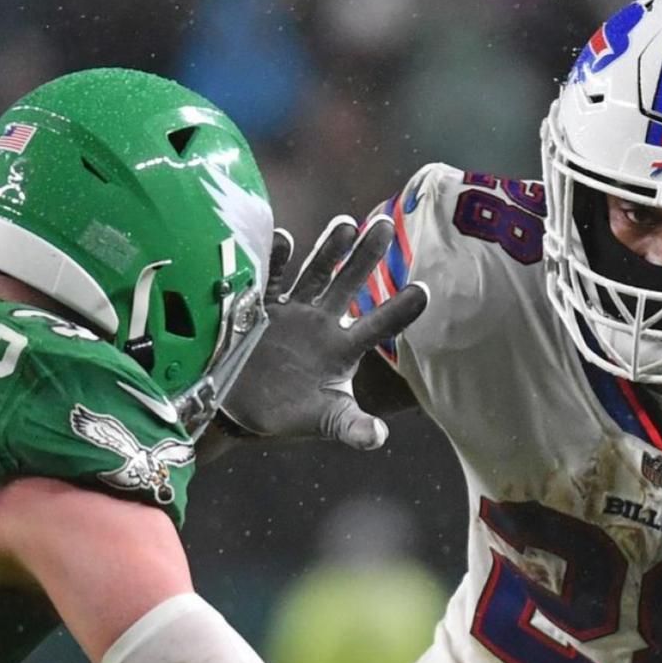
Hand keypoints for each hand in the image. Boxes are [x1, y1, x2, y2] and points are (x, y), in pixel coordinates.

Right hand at [218, 216, 429, 449]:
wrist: (239, 409)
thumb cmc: (291, 412)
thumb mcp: (324, 420)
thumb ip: (351, 426)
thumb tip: (377, 438)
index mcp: (343, 347)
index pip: (378, 325)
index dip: (400, 309)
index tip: (422, 291)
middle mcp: (322, 321)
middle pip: (349, 282)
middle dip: (367, 255)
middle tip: (385, 224)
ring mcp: (292, 310)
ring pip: (315, 273)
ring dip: (328, 249)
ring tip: (346, 225)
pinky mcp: (259, 307)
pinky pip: (269, 278)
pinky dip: (276, 260)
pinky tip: (284, 238)